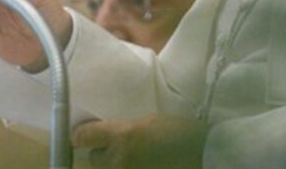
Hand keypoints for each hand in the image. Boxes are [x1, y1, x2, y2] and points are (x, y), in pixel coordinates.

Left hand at [73, 115, 207, 167]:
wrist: (203, 155)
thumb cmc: (181, 132)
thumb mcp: (150, 121)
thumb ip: (125, 129)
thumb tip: (108, 135)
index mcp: (123, 136)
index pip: (83, 137)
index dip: (82, 135)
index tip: (85, 135)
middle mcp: (118, 159)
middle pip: (93, 159)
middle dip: (103, 154)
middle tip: (118, 149)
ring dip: (115, 166)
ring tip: (132, 159)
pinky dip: (128, 168)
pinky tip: (143, 164)